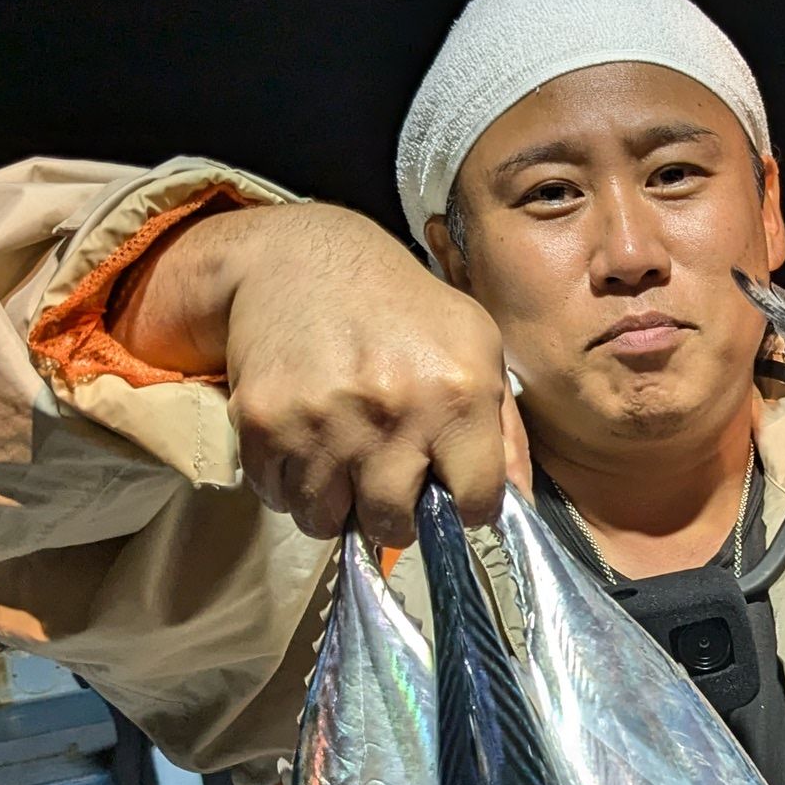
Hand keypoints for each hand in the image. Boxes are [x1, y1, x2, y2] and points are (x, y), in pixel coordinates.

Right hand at [117, 203, 523, 543]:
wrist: (303, 257)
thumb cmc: (404, 308)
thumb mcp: (477, 346)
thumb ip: (504, 430)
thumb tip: (520, 506)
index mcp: (457, 394)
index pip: (476, 503)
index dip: (468, 505)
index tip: (454, 491)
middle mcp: (392, 411)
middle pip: (395, 527)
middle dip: (396, 514)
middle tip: (389, 481)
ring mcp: (322, 420)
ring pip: (328, 522)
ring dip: (337, 504)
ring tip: (344, 462)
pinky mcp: (263, 422)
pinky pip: (278, 496)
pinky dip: (291, 485)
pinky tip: (307, 444)